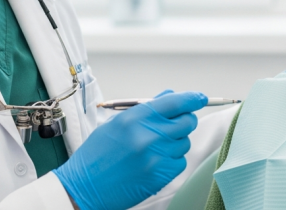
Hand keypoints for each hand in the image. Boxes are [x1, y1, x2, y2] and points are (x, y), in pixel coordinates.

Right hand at [53, 90, 207, 209]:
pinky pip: (180, 162)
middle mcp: (149, 134)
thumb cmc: (97, 155)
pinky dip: (172, 160)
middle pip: (187, 121)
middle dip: (184, 120)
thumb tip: (170, 97)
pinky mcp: (161, 175)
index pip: (176, 102)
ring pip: (184, 142)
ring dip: (175, 143)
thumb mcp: (116, 124)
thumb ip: (145, 110)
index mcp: (136, 118)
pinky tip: (153, 162)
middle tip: (174, 125)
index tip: (200, 98)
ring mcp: (157, 156)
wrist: (85, 187)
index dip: (192, 98)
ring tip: (153, 148)